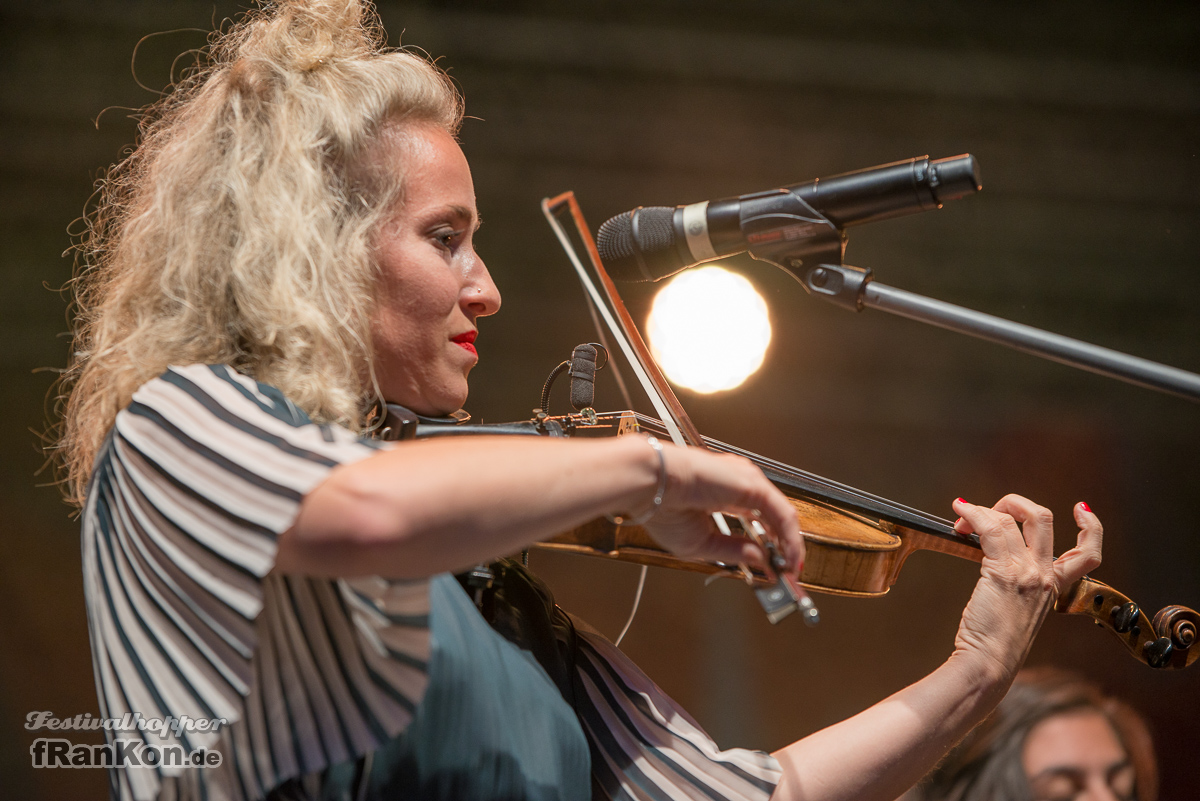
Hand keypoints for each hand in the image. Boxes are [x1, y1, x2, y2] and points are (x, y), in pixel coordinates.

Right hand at [636, 442, 804, 575]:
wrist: (651, 486)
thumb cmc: (662, 508)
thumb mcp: (701, 544)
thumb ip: (733, 551)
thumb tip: (760, 560)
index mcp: (720, 494)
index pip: (754, 519)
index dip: (767, 544)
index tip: (773, 568)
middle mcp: (736, 484)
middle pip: (772, 517)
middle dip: (782, 546)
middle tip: (788, 572)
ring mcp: (746, 482)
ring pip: (781, 515)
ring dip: (790, 545)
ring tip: (792, 569)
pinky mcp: (754, 485)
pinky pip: (782, 514)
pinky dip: (790, 538)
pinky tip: (791, 557)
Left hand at [950, 495, 1101, 679]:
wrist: (988, 664)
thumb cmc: (994, 643)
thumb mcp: (1017, 609)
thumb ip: (1016, 584)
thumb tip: (989, 552)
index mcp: (1054, 587)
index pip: (1088, 554)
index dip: (1091, 526)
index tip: (1080, 510)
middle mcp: (1045, 576)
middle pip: (1044, 518)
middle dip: (1016, 503)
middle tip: (992, 510)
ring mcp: (1027, 573)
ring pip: (1012, 518)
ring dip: (984, 509)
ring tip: (964, 516)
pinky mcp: (1004, 573)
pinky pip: (990, 528)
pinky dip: (974, 515)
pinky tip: (961, 514)